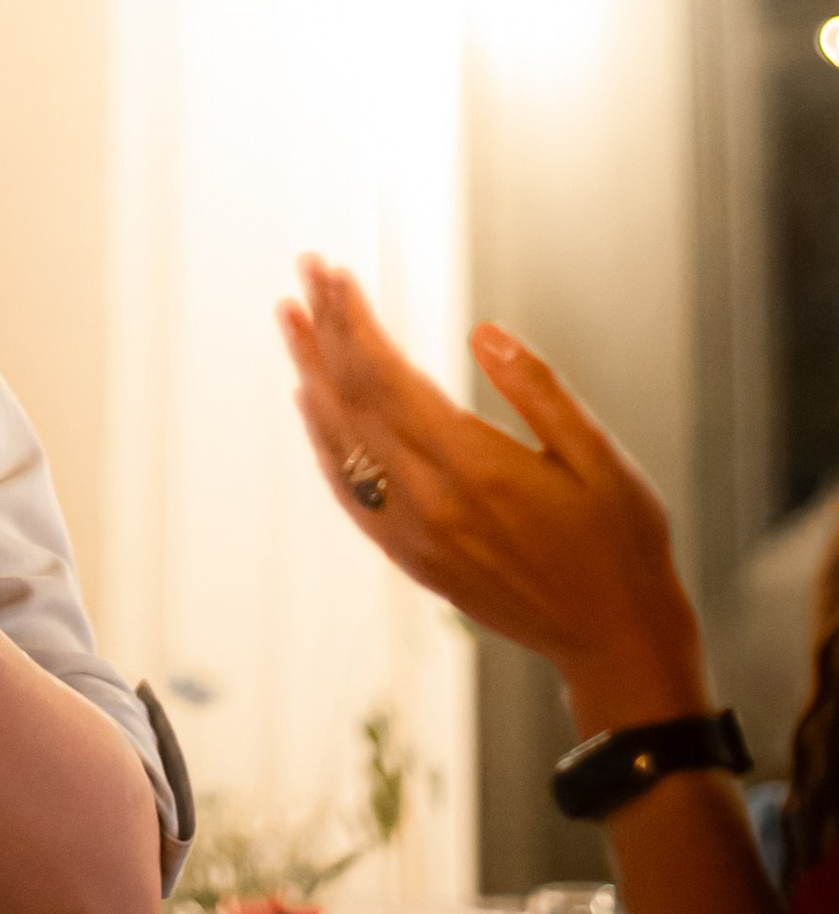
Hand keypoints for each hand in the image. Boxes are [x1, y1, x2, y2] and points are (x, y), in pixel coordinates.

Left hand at [277, 257, 706, 728]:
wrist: (616, 641)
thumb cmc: (621, 541)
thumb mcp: (600, 457)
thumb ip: (537, 390)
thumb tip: (482, 332)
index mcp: (476, 467)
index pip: (386, 377)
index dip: (354, 321)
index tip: (333, 274)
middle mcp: (431, 502)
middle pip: (352, 401)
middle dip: (324, 332)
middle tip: (304, 273)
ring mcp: (413, 536)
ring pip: (340, 443)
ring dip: (311, 377)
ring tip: (292, 322)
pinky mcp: (412, 560)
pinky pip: (349, 492)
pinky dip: (323, 441)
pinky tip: (312, 405)